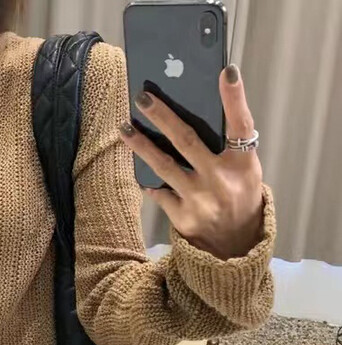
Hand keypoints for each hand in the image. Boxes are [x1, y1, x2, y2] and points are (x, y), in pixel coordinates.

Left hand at [119, 64, 263, 259]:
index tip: (227, 72)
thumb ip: (228, 148)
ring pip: (164, 166)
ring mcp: (199, 200)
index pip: (241, 125)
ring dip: (142, 145)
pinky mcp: (183, 217)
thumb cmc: (238, 198)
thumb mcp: (245, 172)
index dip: (235, 99)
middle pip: (188, 141)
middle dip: (163, 117)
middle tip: (142, 97)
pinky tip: (140, 173)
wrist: (234, 248)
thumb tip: (195, 113)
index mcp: (243, 165)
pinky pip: (160, 193)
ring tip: (124, 128)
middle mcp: (221, 181)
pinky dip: (150, 182)